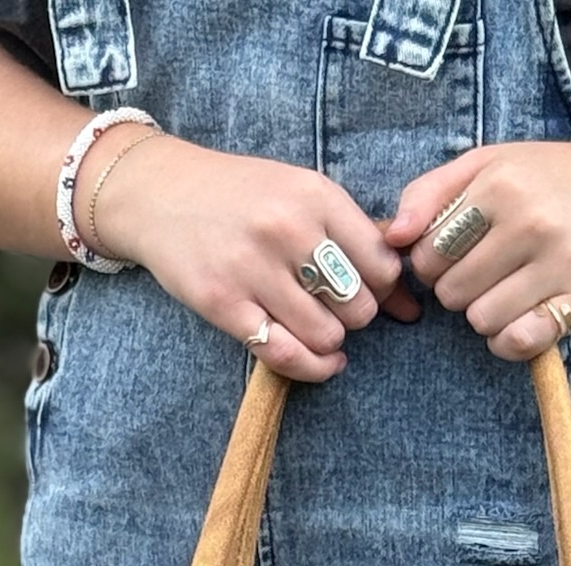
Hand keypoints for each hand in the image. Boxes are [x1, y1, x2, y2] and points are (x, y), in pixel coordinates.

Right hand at [89, 133, 420, 380]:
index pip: (382, 264)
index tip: (365, 289)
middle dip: (354, 317)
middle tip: (333, 309)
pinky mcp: (223, 303)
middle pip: (359, 306)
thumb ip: (357, 243)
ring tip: (317, 329)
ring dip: (330, 342)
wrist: (158, 193)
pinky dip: (312, 368)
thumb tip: (411, 306)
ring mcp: (253, 268)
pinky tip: (319, 362)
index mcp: (314, 194)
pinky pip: (285, 354)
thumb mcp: (301, 197)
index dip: (383, 288)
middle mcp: (287, 228)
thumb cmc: (241, 197)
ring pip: (327, 335)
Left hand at [385, 113, 570, 358]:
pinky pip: (521, 342)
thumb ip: (429, 192)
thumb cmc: (547, 178)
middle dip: (458, 290)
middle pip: (453, 293)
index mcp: (503, 185)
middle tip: (483, 274)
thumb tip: (392, 236)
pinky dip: (509, 340)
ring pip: (483, 321)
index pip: (430, 253)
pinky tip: (517, 320)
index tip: (455, 255)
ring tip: (505, 291)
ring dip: (485, 315)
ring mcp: (564, 263)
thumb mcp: (486, 163)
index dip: (432, 263)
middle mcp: (534, 222)